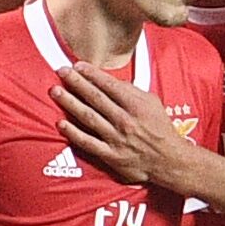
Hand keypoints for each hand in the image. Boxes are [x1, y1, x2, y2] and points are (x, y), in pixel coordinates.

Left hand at [49, 63, 186, 185]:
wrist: (169, 160)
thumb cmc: (160, 129)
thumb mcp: (152, 103)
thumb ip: (132, 91)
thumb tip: (111, 81)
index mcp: (136, 105)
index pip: (109, 85)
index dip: (92, 74)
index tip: (77, 65)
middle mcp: (124, 120)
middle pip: (95, 98)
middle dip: (76, 83)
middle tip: (61, 71)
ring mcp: (116, 138)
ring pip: (89, 117)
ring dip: (70, 103)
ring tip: (56, 91)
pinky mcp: (110, 155)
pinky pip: (88, 143)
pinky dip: (74, 133)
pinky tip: (61, 124)